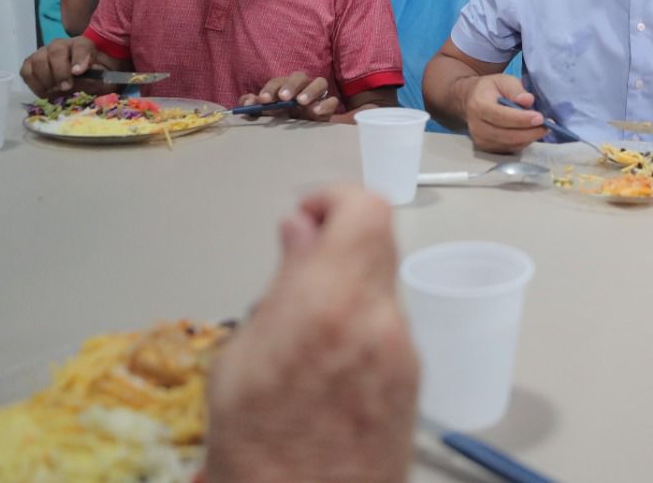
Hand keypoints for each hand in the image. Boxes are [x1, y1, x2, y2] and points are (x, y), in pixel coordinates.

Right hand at [19, 36, 111, 97]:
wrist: (82, 78)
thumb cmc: (94, 76)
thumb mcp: (103, 78)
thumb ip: (97, 76)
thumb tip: (82, 77)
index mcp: (83, 44)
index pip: (81, 46)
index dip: (79, 58)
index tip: (78, 72)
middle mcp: (61, 44)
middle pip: (55, 51)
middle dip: (60, 71)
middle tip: (65, 87)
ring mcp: (44, 52)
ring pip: (37, 60)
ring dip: (45, 79)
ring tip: (55, 92)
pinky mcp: (31, 64)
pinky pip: (26, 71)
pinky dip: (34, 84)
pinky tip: (45, 93)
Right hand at [205, 184, 417, 482]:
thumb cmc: (253, 452)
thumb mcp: (238, 362)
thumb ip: (282, 283)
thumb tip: (299, 227)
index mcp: (332, 305)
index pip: (366, 210)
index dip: (334, 200)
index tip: (303, 217)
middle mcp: (383, 321)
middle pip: (380, 242)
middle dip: (340, 240)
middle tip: (297, 265)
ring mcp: (406, 353)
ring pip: (383, 286)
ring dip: (348, 284)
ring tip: (301, 325)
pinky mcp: (414, 382)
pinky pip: (388, 327)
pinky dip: (359, 322)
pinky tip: (323, 359)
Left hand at [238, 72, 337, 120]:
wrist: (299, 133)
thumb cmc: (280, 117)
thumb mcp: (264, 112)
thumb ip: (252, 106)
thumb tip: (246, 103)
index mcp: (284, 86)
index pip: (277, 82)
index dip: (270, 89)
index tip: (264, 100)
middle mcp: (302, 86)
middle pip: (299, 77)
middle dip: (291, 85)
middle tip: (283, 98)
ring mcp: (318, 95)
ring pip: (320, 82)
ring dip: (310, 91)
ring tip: (301, 102)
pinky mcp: (329, 107)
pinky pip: (332, 101)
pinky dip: (326, 104)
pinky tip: (316, 111)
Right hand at [460, 74, 546, 152]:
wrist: (470, 100)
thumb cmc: (489, 89)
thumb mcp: (502, 80)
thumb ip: (515, 89)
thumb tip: (528, 101)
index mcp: (479, 106)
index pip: (501, 116)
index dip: (522, 119)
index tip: (540, 118)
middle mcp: (477, 126)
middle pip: (507, 135)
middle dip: (530, 132)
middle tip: (547, 126)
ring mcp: (480, 140)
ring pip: (510, 144)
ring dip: (529, 138)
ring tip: (542, 128)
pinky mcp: (486, 148)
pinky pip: (509, 149)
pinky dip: (523, 142)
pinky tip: (530, 133)